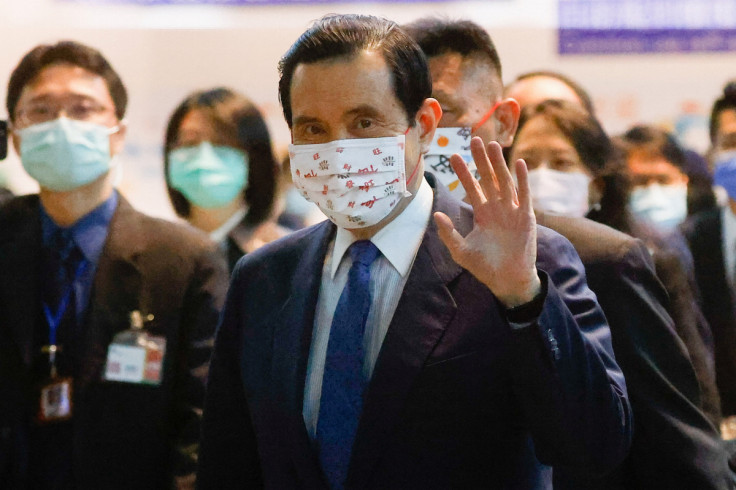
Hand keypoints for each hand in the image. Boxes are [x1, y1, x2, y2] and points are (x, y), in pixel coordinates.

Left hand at [434, 137, 540, 307]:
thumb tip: (436, 214)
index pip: (471, 188)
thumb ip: (449, 233)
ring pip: (505, 181)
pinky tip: (519, 163)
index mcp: (482, 214)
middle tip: (474, 140)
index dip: (463, 172)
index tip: (453, 156)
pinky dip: (522, 179)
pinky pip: (524, 194)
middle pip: (488, 178)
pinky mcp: (526, 217)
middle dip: (481, 160)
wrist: (508, 280)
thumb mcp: (461, 251)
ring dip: (499, 164)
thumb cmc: (485, 267)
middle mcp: (497, 208)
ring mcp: (512, 211)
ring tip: (492, 146)